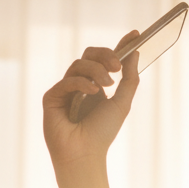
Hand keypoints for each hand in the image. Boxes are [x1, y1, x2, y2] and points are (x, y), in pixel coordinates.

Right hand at [42, 31, 140, 174]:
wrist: (85, 154)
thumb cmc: (103, 133)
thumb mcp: (122, 104)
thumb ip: (129, 80)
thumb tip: (135, 54)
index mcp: (96, 86)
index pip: (105, 60)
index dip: (120, 46)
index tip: (136, 34)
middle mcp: (80, 85)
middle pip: (89, 55)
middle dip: (105, 55)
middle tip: (116, 65)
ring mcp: (65, 89)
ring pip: (79, 65)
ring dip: (96, 71)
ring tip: (107, 84)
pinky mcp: (52, 96)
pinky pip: (68, 80)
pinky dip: (82, 83)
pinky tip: (93, 91)